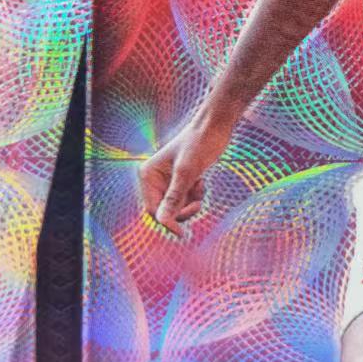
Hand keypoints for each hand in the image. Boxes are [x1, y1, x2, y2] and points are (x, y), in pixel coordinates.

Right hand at [138, 114, 231, 238]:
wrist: (214, 127)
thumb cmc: (199, 144)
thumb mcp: (187, 172)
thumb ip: (174, 197)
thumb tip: (162, 221)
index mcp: (148, 175)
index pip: (153, 210)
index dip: (167, 222)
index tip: (183, 234)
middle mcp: (154, 179)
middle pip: (164, 211)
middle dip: (182, 210)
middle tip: (198, 204)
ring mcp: (167, 180)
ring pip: (176, 207)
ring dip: (191, 202)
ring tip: (200, 186)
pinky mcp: (180, 180)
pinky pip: (185, 200)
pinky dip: (195, 196)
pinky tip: (201, 181)